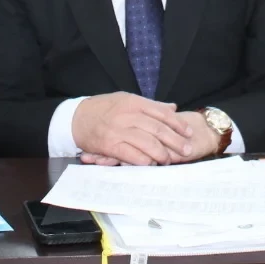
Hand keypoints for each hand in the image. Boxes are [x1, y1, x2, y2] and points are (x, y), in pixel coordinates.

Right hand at [80, 111, 221, 164]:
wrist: (75, 117)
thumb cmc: (103, 108)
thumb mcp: (126, 100)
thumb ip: (150, 105)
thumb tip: (172, 108)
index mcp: (134, 102)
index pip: (162, 113)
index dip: (177, 124)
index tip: (189, 132)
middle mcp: (127, 114)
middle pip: (158, 128)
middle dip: (176, 141)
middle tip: (188, 149)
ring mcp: (118, 129)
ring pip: (147, 142)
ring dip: (161, 153)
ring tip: (170, 159)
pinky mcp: (109, 144)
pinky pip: (130, 154)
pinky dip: (143, 160)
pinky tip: (151, 164)